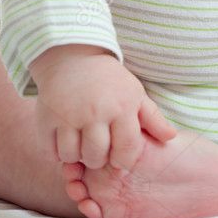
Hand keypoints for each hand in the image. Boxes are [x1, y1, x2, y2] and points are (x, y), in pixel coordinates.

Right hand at [30, 45, 177, 171]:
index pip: (126, 151)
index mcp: (121, 107)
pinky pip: (52, 152)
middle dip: (98, 158)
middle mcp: (95, 112)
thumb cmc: (109, 80)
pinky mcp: (46, 119)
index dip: (123, 160)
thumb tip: (171, 137)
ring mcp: (69, 116)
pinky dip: (57, 151)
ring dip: (77, 155)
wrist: (73, 57)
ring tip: (82, 141)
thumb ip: (153, 118)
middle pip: (97, 158)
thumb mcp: (135, 93)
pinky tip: (66, 137)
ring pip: (73, 157)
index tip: (118, 154)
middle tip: (98, 145)